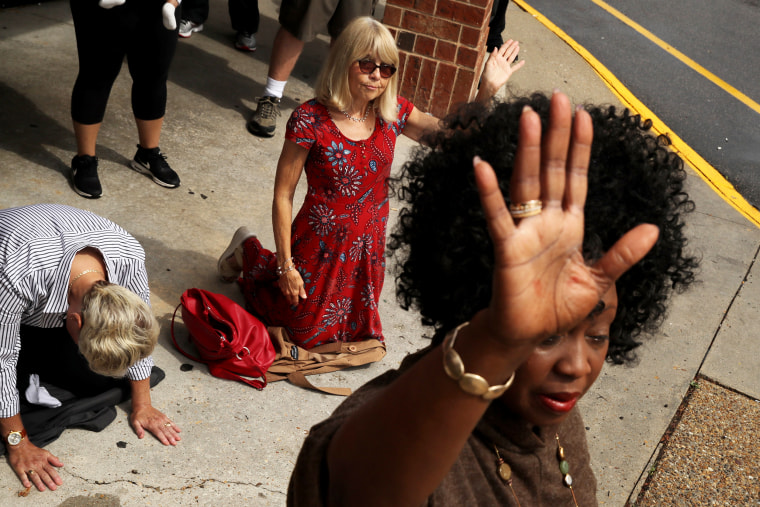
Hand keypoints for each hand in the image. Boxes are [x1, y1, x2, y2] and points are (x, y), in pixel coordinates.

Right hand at [8, 441, 63, 491]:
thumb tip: (61, 464)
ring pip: (34, 476)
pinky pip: (22, 475)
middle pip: (44, 474)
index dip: (56, 477)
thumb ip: (53, 459)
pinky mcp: (19, 468)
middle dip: (49, 482)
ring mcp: (28, 467)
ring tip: (43, 489)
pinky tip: (28, 485)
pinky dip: (25, 480)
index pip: (51, 470)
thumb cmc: (34, 450)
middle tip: (54, 488)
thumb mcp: (45, 452)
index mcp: (43, 461)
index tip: (60, 483)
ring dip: (39, 483)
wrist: (20, 446)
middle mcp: (36, 464)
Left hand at [130, 404, 180, 445]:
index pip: (158, 433)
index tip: (167, 443)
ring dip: (174, 433)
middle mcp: (158, 422)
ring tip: (178, 438)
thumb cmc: (138, 415)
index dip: (163, 438)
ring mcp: (162, 419)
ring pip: (169, 427)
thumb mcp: (135, 422)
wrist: (142, 406)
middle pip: (165, 431)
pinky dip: (175, 426)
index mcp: (151, 424)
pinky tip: (179, 430)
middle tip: (175, 443)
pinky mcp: (164, 417)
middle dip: (171, 438)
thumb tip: (141, 436)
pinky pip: (171, 422)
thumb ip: (138, 430)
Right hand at [277, 269, 306, 305]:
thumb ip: (302, 291)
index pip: (295, 301)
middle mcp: (288, 293)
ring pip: (286, 296)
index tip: (296, 305)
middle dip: (291, 301)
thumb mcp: (301, 283)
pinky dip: (285, 292)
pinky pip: (283, 291)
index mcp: (294, 293)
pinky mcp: (280, 286)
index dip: (296, 303)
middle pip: (289, 300)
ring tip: (290, 298)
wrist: (286, 270)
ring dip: (288, 297)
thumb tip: (304, 297)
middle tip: (293, 302)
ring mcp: (283, 290)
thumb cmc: (295, 276)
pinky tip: (286, 290)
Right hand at [474, 91, 658, 347]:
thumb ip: (622, 254)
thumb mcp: (598, 280)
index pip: (576, 178)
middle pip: (553, 170)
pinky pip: (497, 216)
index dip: (580, 148)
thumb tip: (653, 229)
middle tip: (558, 99)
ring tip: (530, 118)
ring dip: (529, 151)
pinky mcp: (505, 248)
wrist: (528, 335)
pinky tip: (483, 166)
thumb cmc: (557, 308)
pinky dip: (489, 193)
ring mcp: (525, 231)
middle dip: (557, 135)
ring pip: (527, 183)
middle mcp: (546, 221)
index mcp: (569, 226)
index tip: (584, 116)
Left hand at [477, 39, 524, 100]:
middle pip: (508, 52)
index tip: (510, 40)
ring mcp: (505, 66)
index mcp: (496, 58)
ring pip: (511, 57)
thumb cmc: (487, 74)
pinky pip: (515, 68)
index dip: (506, 44)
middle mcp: (501, 61)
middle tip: (516, 42)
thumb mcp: (488, 64)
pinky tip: (523, 61)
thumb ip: (492, 56)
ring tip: (518, 47)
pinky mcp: (508, 72)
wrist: (490, 84)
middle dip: (512, 47)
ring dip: (515, 52)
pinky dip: (519, 65)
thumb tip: (495, 47)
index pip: (502, 49)